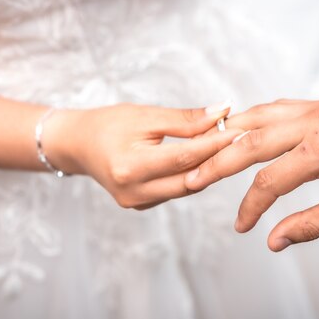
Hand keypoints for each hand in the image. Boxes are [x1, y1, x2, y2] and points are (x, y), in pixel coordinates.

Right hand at [45, 102, 240, 209]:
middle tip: (241, 139)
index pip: (185, 157)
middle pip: (190, 179)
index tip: (240, 130)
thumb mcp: (145, 116)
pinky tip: (203, 159)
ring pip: (186, 188)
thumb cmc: (107, 124)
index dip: (215, 144)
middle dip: (217, 159)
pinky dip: (190, 176)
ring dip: (206, 168)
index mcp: (130, 167)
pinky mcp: (139, 206)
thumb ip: (185, 119)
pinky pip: (174, 192)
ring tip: (226, 146)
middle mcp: (133, 192)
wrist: (76, 145)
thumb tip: (222, 112)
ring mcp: (135, 203)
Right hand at [185, 99, 318, 250]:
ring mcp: (312, 108)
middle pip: (248, 142)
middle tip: (192, 179)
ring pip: (256, 116)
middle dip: (216, 163)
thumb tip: (273, 241)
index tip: (242, 227)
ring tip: (204, 148)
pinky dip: (251, 117)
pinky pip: (274, 106)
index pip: (268, 183)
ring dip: (227, 133)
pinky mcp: (317, 102)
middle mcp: (310, 124)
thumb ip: (310, 225)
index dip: (250, 208)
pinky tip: (239, 127)